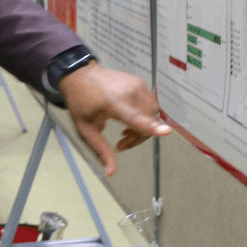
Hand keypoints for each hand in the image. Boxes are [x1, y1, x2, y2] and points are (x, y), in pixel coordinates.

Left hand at [57, 61, 170, 175]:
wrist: (80, 74)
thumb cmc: (81, 101)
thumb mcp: (85, 129)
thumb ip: (100, 150)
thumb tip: (111, 172)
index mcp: (113, 103)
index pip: (136, 118)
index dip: (151, 127)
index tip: (166, 132)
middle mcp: (129, 92)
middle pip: (149, 122)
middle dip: (139, 137)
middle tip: (121, 143)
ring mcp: (137, 85)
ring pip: (153, 115)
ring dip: (143, 128)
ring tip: (124, 131)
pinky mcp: (141, 83)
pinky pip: (151, 106)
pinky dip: (145, 116)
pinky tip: (129, 119)